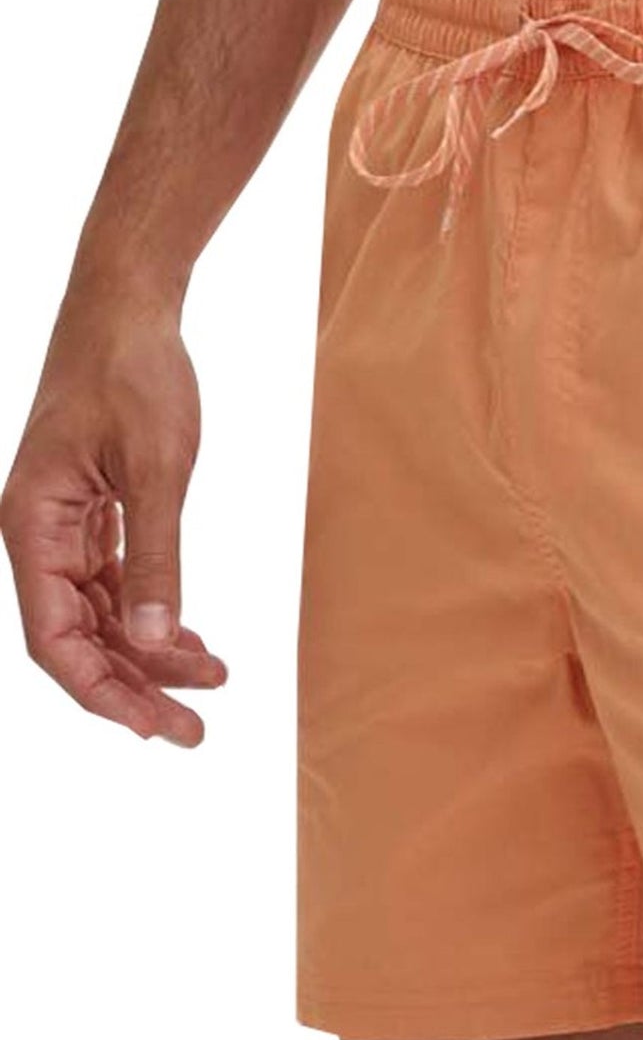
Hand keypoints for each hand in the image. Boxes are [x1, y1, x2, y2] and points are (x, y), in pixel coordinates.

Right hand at [1, 288, 226, 746]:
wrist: (130, 309)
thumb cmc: (135, 375)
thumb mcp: (156, 469)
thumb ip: (156, 559)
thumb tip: (153, 643)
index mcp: (32, 528)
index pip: (55, 640)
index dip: (103, 692)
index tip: (155, 727)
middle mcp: (38, 535)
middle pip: (79, 638)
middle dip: (136, 687)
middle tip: (196, 730)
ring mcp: (64, 526)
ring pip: (101, 615)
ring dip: (150, 653)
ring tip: (213, 680)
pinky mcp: (93, 513)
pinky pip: (115, 583)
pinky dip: (151, 614)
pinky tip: (188, 639)